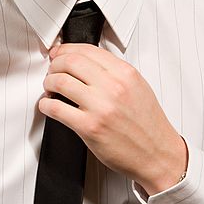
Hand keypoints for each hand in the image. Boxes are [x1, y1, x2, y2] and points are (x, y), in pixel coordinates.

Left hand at [39, 43, 187, 195]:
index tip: (59, 54)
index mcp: (125, 73)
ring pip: (60, 81)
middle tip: (52, 70)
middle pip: (71, 62)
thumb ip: (114, 71)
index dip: (67, 49)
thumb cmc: (147, 123)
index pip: (88, 50)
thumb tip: (84, 60)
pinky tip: (48, 105)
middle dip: (55, 64)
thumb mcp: (137, 86)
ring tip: (49, 88)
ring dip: (48, 82)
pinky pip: (57, 109)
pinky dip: (46, 104)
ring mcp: (100, 107)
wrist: (158, 154)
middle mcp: (113, 87)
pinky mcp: (89, 127)